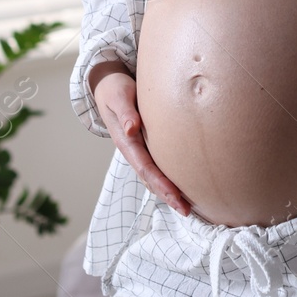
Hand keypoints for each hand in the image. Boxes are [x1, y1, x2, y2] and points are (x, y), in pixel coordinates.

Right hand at [90, 62, 191, 215]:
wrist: (109, 86)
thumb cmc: (116, 89)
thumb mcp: (118, 96)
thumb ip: (125, 112)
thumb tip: (132, 129)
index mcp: (126, 142)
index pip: (146, 168)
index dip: (161, 184)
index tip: (176, 197)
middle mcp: (133, 150)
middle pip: (151, 178)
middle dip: (168, 195)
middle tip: (187, 211)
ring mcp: (139, 149)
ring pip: (154, 175)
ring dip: (168, 191)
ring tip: (187, 207)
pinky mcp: (146, 144)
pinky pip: (157, 165)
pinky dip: (167, 178)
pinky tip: (181, 185)